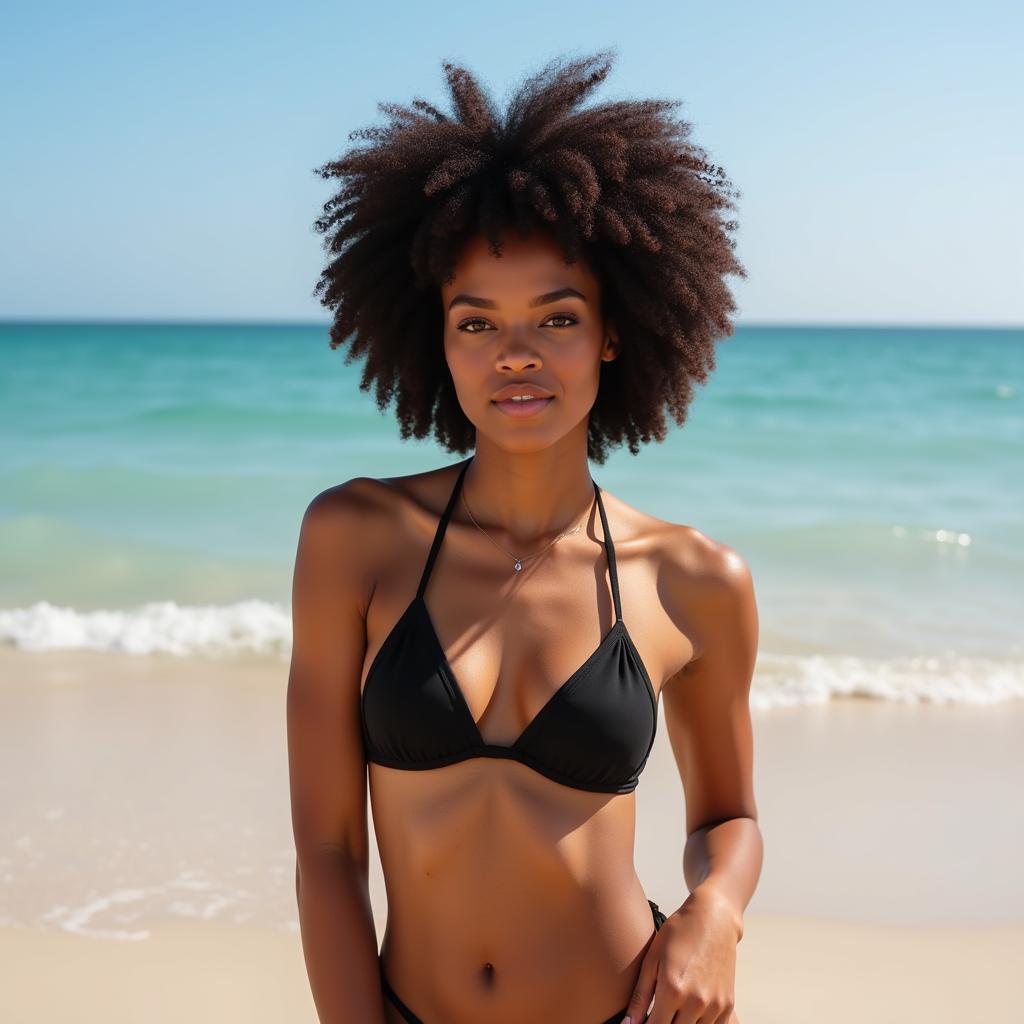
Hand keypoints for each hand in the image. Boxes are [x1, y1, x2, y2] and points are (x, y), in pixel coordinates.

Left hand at [620, 886, 740, 1023]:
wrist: (713, 919)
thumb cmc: (677, 934)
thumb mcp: (652, 960)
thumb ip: (639, 996)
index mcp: (672, 990)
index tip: (642, 1023)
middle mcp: (696, 1002)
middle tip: (657, 1012)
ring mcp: (715, 1005)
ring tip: (674, 1009)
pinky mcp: (728, 1005)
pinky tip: (690, 1012)